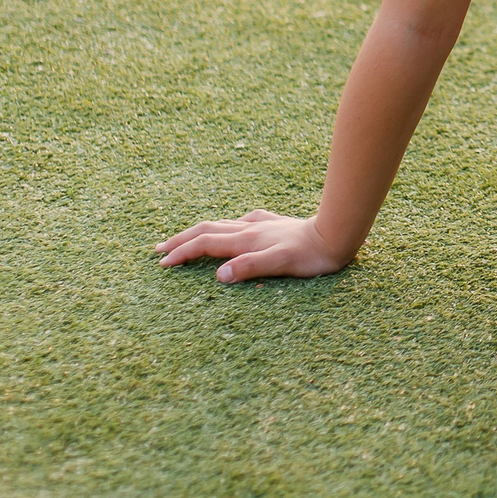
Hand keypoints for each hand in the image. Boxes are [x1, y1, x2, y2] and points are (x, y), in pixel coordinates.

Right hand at [153, 209, 350, 282]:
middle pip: (207, 230)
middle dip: (181, 239)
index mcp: (247, 240)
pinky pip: (242, 222)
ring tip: (185, 238)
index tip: (162, 263)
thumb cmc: (311, 256)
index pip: (205, 244)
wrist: (338, 234)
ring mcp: (262, 224)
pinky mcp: (274, 224)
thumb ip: (250, 268)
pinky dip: (226, 227)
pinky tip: (232, 228)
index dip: (182, 253)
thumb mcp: (281, 264)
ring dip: (199, 232)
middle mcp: (250, 229)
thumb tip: (218, 275)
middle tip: (158, 248)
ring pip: (222, 224)